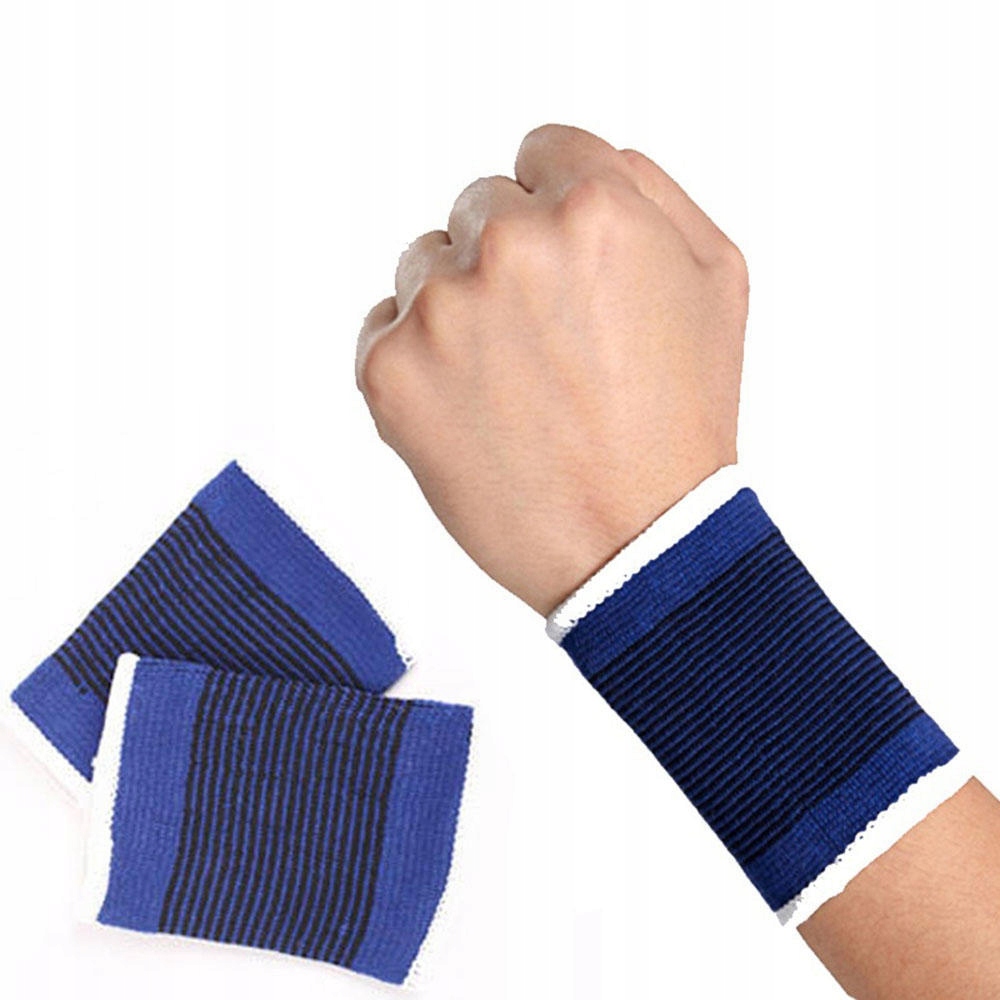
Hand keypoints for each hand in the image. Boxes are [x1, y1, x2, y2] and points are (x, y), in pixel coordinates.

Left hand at [355, 123, 748, 615]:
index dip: (561, 213)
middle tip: (550, 344)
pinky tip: (470, 409)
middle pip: (479, 206)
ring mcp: (441, 311)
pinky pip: (384, 327)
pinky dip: (417, 360)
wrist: (636, 544)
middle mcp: (509, 246)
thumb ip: (647, 188)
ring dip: (459, 306)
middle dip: (510, 258)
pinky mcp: (389, 373)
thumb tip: (575, 162)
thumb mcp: (716, 277)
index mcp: (593, 209)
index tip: (572, 272)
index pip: (541, 153)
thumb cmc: (684, 416)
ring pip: (425, 264)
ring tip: (513, 384)